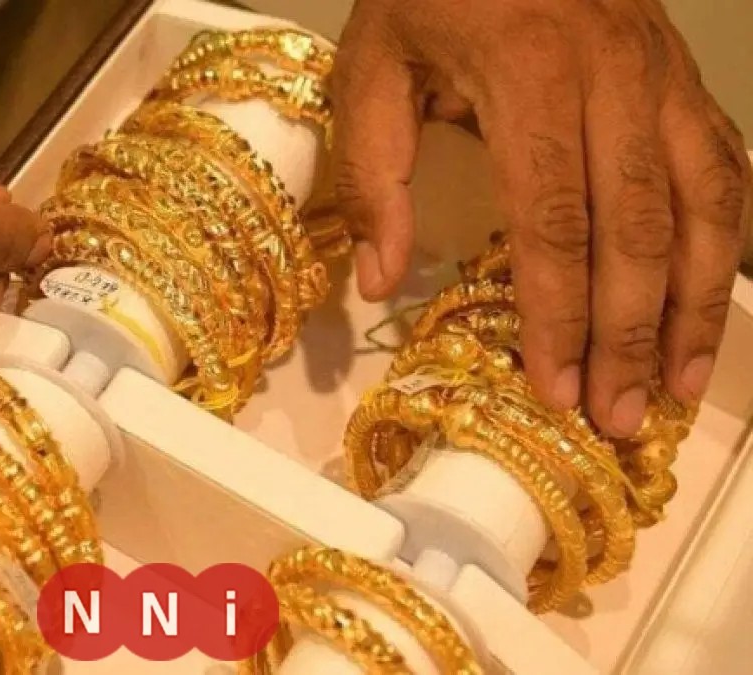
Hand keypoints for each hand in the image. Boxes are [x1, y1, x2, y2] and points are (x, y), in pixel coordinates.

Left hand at [332, 0, 751, 435]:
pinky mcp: (683, 77)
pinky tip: (711, 304)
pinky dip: (727, 243)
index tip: (554, 388)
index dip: (558, 314)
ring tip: (676, 386)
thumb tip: (381, 284)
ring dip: (696, 305)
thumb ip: (374, 176)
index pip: (552, 220)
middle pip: (638, 229)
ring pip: (705, 206)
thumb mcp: (372, 69)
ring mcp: (662, 75)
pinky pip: (726, 167)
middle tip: (616, 417)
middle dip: (628, 334)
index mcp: (528, 75)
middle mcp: (614, 77)